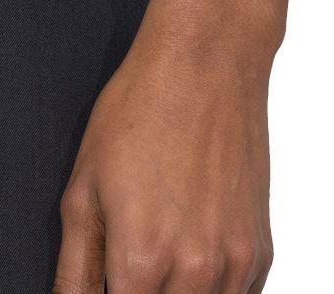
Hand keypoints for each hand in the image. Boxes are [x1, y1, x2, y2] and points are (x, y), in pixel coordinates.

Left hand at [53, 0, 291, 292]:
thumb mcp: (83, 187)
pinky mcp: (259, 251)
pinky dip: (209, 290)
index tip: (106, 281)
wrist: (207, 61)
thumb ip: (73, 269)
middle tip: (126, 266)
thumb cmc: (138, 111)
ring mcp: (233, 264)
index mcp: (140, 262)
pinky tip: (188, 251)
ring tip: (157, 253)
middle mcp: (194, 273)